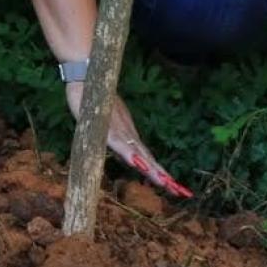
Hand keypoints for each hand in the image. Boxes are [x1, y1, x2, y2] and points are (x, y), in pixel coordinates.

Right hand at [66, 82, 192, 197]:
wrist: (85, 75)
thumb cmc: (94, 98)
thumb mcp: (104, 121)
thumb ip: (113, 133)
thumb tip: (124, 146)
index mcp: (127, 135)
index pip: (146, 158)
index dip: (159, 172)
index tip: (175, 187)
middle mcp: (126, 133)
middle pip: (146, 159)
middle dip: (162, 176)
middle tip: (181, 192)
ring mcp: (117, 129)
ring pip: (136, 153)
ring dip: (150, 168)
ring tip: (165, 183)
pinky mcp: (105, 125)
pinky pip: (118, 142)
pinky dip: (128, 153)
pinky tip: (136, 163)